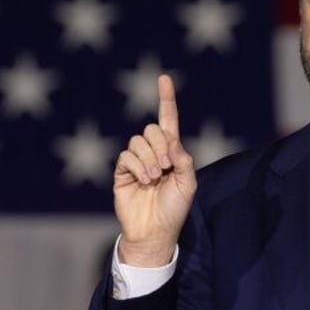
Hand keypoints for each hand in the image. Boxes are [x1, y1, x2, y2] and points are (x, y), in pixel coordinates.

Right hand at [114, 74, 196, 266]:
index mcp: (172, 152)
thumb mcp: (188, 183)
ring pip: (138, 141)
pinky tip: (144, 181)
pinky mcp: (122, 172)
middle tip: (167, 167)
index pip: (168, 120)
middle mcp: (153, 153)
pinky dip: (137, 166)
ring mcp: (136, 161)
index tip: (164, 78)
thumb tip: (171, 139)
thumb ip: (184, 158)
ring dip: (150, 159)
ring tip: (155, 178)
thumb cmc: (175, 208)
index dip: (166, 99)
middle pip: (152, 130)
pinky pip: (126, 155)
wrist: (155, 231)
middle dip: (161, 146)